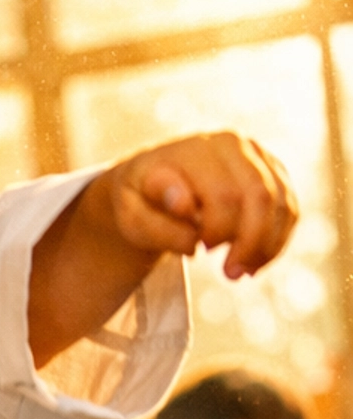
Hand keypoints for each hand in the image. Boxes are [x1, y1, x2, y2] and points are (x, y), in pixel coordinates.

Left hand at [106, 133, 296, 279]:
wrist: (151, 185)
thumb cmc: (140, 203)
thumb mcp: (130, 215)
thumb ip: (153, 218)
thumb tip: (185, 208)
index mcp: (197, 151)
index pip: (224, 196)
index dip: (219, 230)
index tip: (198, 250)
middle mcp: (232, 144)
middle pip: (260, 198)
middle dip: (249, 244)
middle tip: (229, 274)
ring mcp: (257, 156)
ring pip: (281, 204)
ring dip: (266, 246)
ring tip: (239, 272)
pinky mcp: (272, 172)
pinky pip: (289, 209)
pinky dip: (277, 241)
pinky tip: (254, 262)